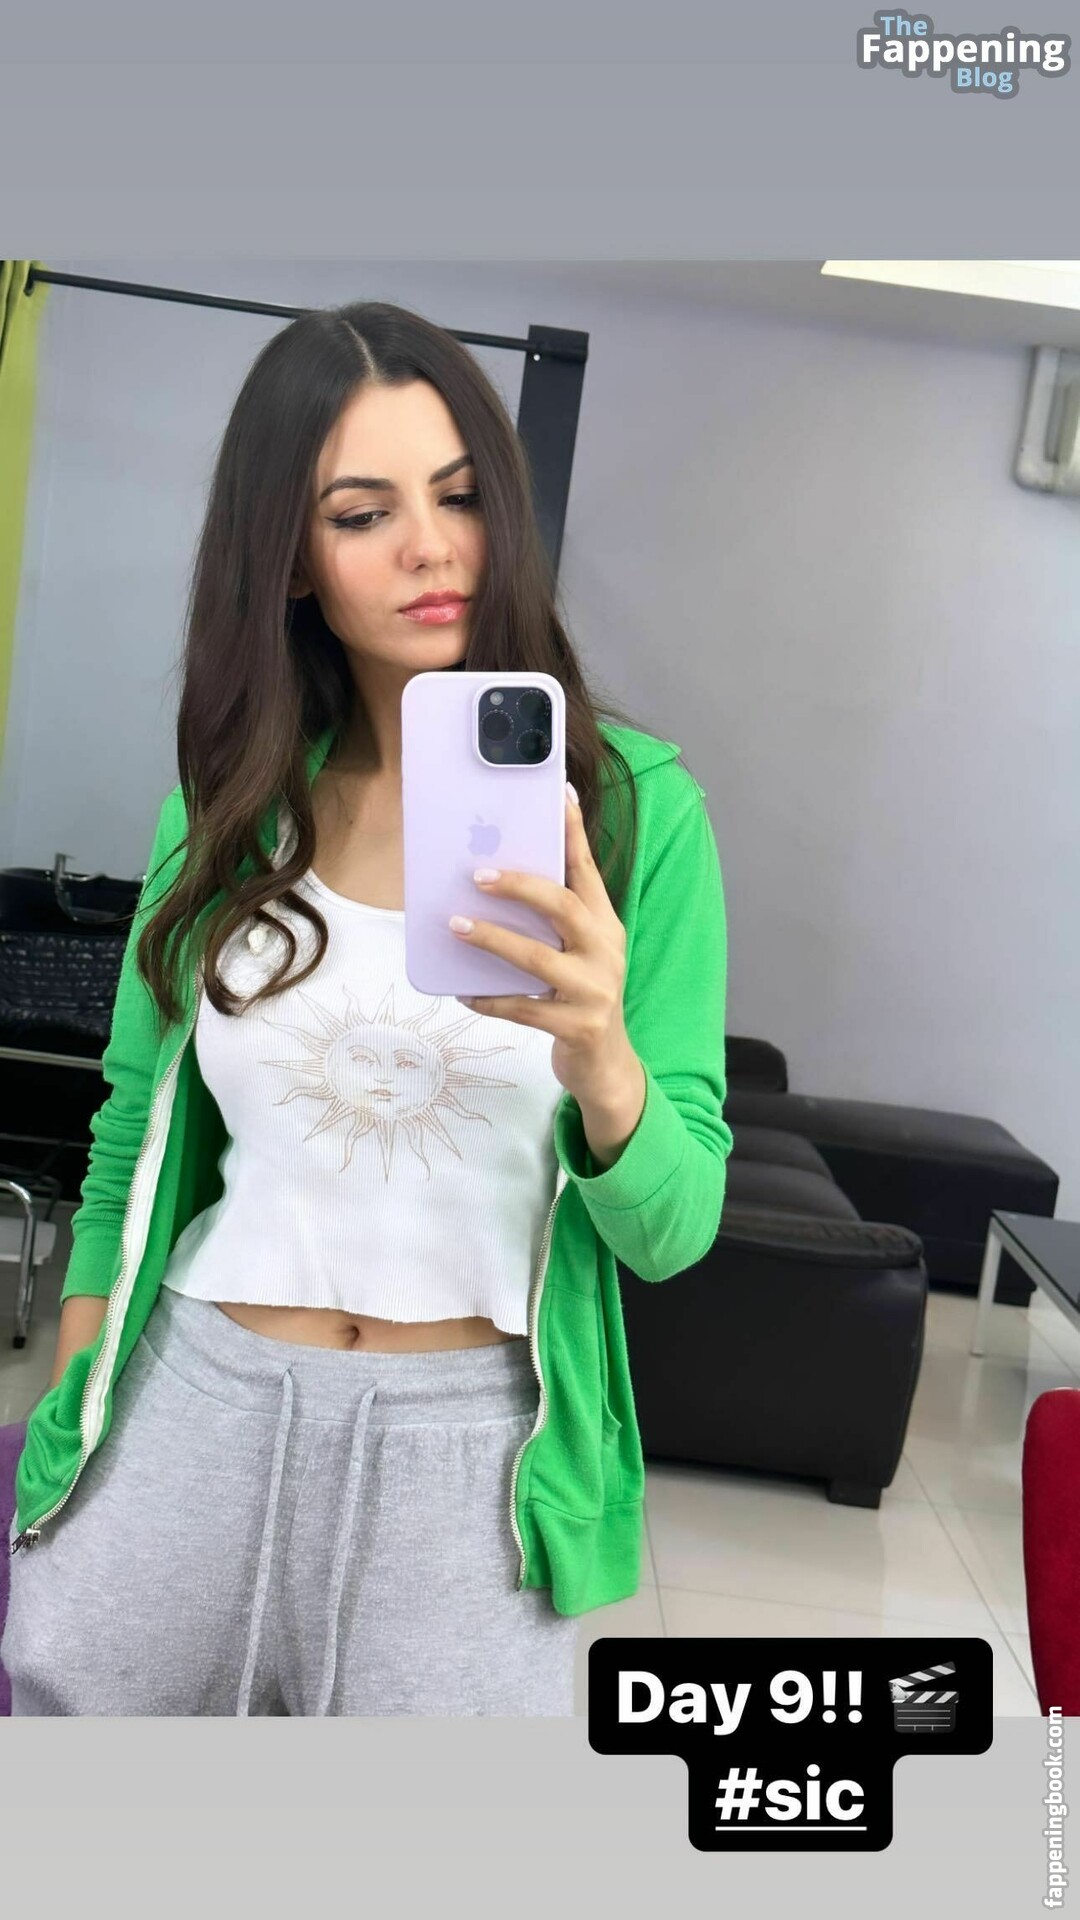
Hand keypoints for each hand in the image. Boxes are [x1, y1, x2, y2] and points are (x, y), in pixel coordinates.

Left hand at [449, 783, 638, 1110]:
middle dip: (521, 886)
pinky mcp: (578, 1027)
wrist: (607, 1065)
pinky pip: (524, 1009)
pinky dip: (490, 999)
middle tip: (479, 873)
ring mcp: (595, 991)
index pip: (588, 871)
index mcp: (605, 926)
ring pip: (539, 958)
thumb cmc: (580, 998)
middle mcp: (606, 952)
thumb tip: (495, 883)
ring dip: (494, 939)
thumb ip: (550, 922)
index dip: (573, 832)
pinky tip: (463, 990)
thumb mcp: (578, 953)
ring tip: (456, 924)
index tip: (558, 793)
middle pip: (565, 907)